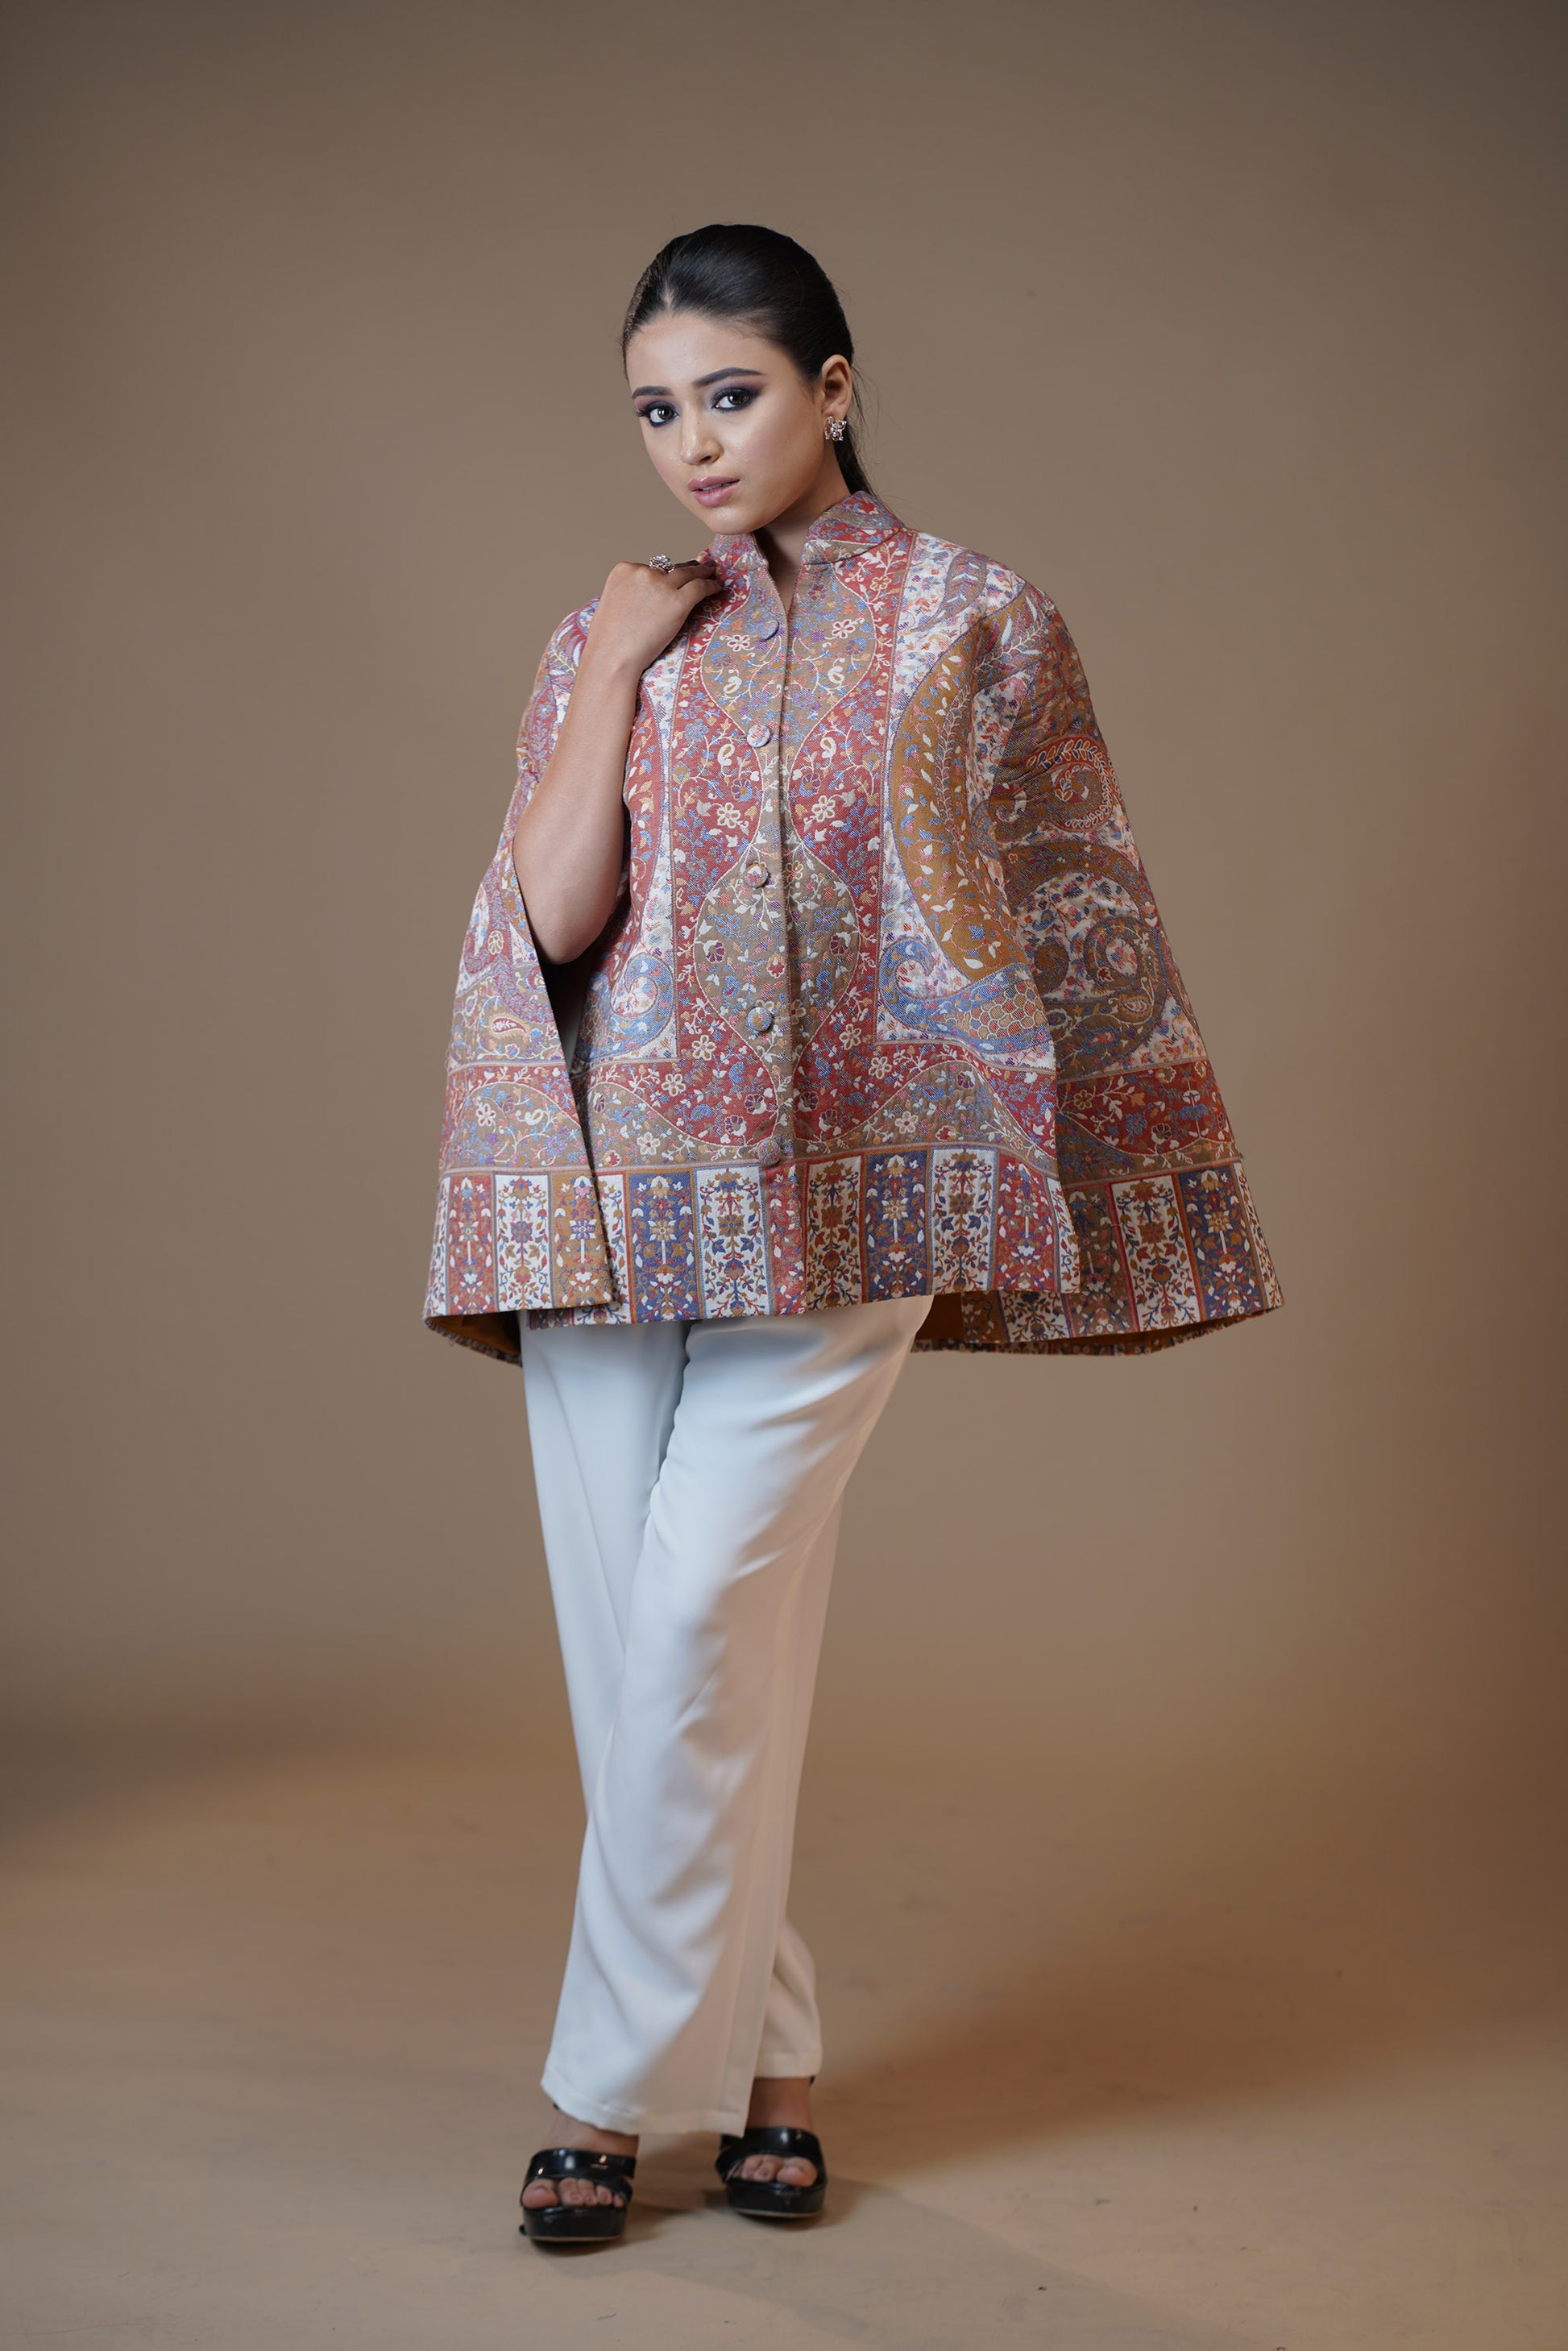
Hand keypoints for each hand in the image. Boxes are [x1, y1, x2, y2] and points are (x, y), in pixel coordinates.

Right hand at [582, 556, 724, 677]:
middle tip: (699, 566)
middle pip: (671, 567)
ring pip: (688, 573)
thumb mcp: (614, 604)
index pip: (651, 567)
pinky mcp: (678, 601)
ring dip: (702, 572)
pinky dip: (711, 586)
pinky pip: (700, 588)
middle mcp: (643, 571)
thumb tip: (647, 598)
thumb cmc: (610, 640)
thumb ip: (630, 594)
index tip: (674, 574)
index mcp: (624, 570)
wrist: (612, 657)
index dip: (665, 573)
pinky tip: (717, 587)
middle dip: (686, 567)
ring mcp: (661, 585)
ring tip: (711, 573)